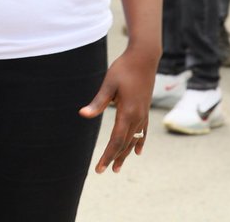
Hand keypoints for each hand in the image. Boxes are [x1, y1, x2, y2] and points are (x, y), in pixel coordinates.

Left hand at [79, 49, 156, 173]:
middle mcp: (138, 116)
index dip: (108, 155)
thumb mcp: (109, 84)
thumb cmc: (124, 68)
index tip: (100, 168)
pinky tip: (138, 151)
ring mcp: (143, 113)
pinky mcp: (145, 109)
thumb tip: (83, 114)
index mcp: (128, 112)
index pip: (116, 140)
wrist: (145, 57)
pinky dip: (140, 142)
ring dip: (125, 154)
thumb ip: (98, 102)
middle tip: (103, 171)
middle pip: (125, 143)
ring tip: (118, 167)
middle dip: (114, 158)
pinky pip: (143, 131)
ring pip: (134, 139)